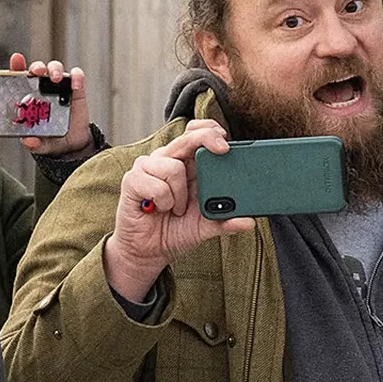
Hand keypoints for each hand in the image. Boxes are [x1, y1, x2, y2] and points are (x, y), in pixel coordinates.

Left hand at [9, 53, 92, 156]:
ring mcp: (60, 87)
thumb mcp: (42, 144)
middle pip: (38, 69)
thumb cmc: (52, 140)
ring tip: (55, 79)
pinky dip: (77, 77)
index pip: (20, 77)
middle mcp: (43, 88)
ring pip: (56, 68)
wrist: (73, 145)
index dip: (18, 66)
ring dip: (54, 69)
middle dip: (37, 66)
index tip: (17, 59)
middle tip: (37, 72)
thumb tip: (27, 142)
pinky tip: (75, 85)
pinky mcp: (77, 90)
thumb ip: (34, 144)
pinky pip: (77, 77)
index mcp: (29, 97)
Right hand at [103, 119, 253, 301]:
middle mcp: (168, 160)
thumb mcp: (206, 227)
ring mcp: (149, 167)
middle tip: (222, 151)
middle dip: (206, 140)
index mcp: (187, 165)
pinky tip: (158, 209)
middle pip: (187, 137)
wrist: (148, 251)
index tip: (226, 142)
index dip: (211, 130)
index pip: (197, 132)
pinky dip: (163, 201)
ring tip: (175, 208)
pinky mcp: (133, 179)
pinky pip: (157, 184)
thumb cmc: (175, 231)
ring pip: (174, 167)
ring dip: (179, 195)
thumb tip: (249, 222)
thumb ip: (226, 222)